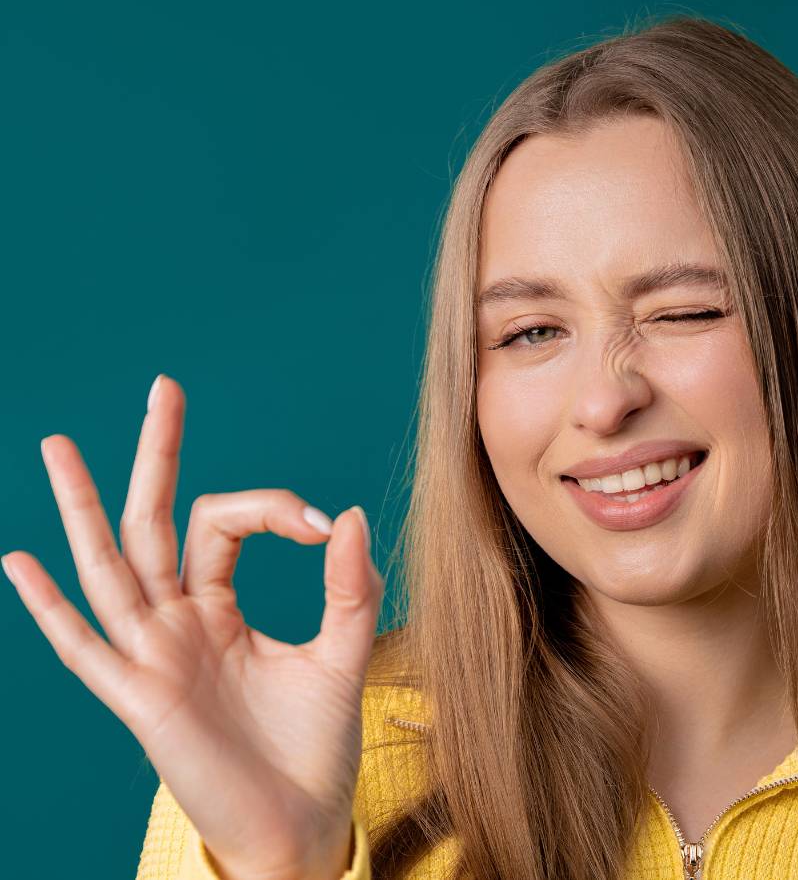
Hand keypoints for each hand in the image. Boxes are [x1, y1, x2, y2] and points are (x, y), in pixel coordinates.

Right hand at [2, 375, 383, 879]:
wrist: (302, 826)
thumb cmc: (316, 744)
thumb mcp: (342, 653)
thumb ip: (349, 586)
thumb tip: (348, 511)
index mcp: (219, 605)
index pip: (225, 524)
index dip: (269, 506)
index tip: (319, 521)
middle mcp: (177, 621)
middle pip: (155, 521)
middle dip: (158, 455)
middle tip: (164, 387)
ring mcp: (152, 657)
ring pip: (109, 567)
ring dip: (82, 508)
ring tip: (57, 445)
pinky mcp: (141, 701)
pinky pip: (85, 649)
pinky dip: (49, 608)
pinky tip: (20, 561)